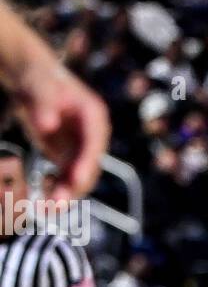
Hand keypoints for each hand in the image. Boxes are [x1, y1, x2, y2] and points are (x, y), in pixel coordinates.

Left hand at [10, 56, 106, 199]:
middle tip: (56, 204)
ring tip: (48, 208)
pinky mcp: (68, 156)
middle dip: (75, 187)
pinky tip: (43, 198)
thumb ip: (44, 105)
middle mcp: (92, 136)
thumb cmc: (39, 78)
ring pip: (79, 178)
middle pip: (89, 166)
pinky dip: (56, 189)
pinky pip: (66, 178)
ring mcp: (81, 148)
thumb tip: (48, 126)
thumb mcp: (40, 86)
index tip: (76, 180)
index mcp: (93, 116)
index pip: (95, 144)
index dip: (87, 163)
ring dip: (65, 194)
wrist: (32, 80)